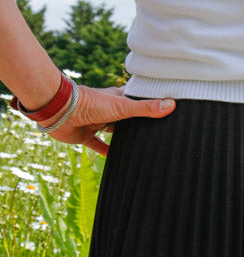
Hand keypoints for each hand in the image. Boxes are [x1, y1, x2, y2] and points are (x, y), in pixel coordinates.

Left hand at [46, 85, 174, 155]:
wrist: (59, 111)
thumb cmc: (90, 103)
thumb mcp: (123, 106)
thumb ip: (146, 108)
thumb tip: (172, 105)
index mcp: (118, 98)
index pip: (138, 99)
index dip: (150, 103)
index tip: (165, 109)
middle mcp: (108, 109)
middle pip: (127, 117)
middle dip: (138, 123)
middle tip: (156, 131)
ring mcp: (96, 122)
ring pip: (113, 130)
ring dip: (123, 136)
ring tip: (141, 144)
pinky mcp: (85, 135)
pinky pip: (97, 144)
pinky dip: (105, 151)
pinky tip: (114, 158)